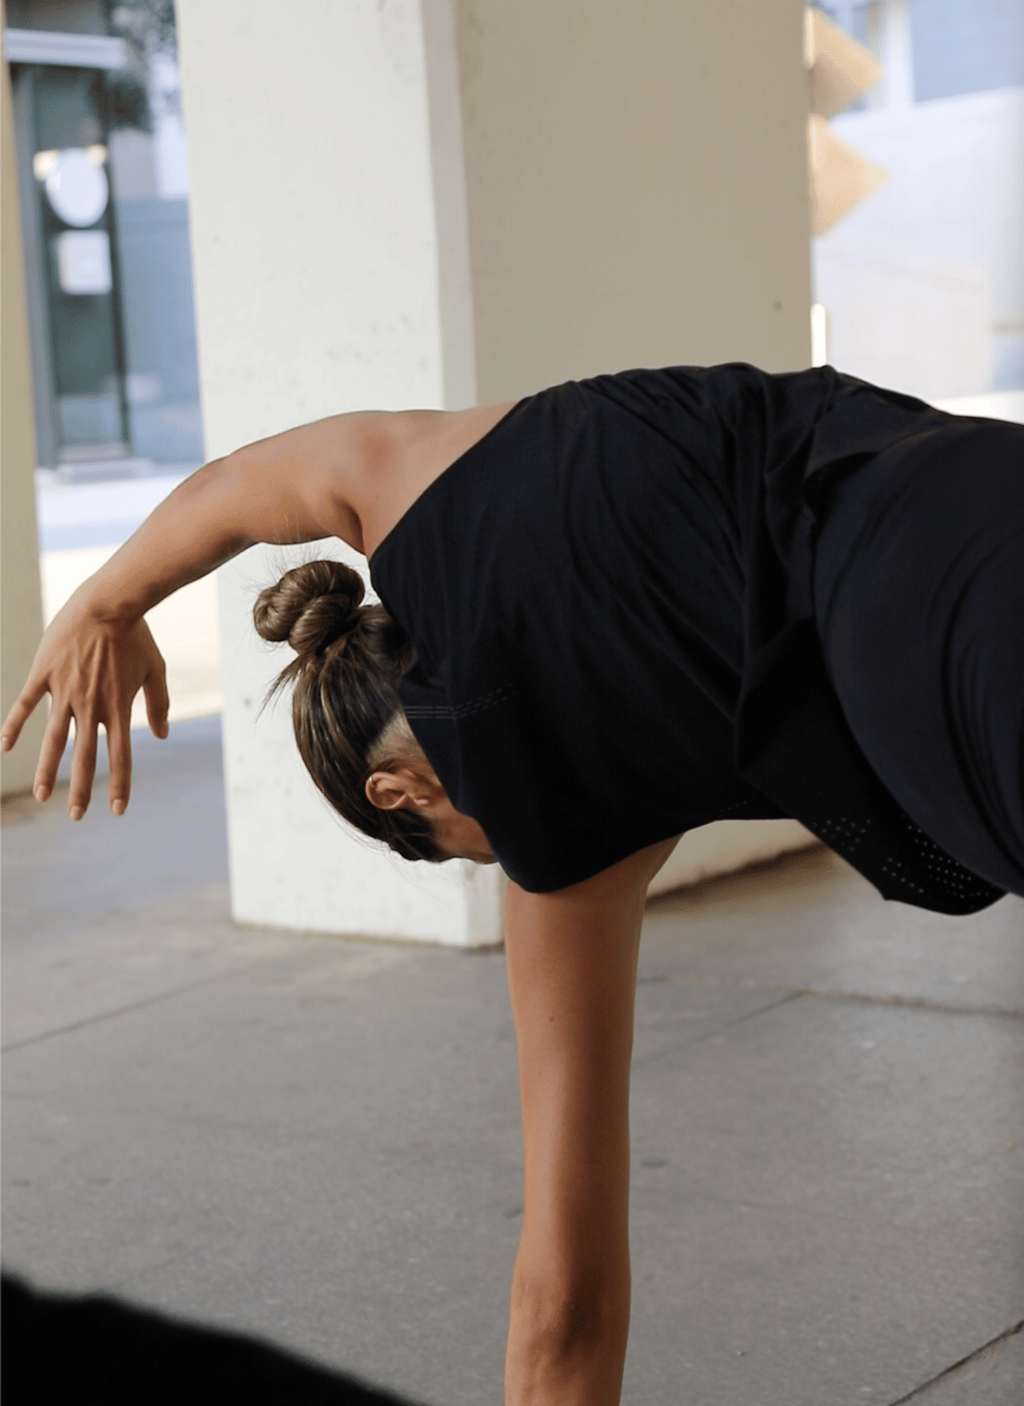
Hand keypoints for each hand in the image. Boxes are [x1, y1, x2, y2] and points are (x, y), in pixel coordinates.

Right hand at [1, 586, 169, 819]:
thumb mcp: (155, 670)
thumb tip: (161, 736)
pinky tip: (3, 747)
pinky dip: (12, 725)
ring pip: (53, 740)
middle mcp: (91, 707)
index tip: (116, 811)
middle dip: (80, 790)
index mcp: (118, 709)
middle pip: (84, 757)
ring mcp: (65, 692)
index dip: (119, 785)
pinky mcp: (44, 675)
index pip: (120, 757)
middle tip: (75, 817)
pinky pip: (24, 705)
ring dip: (47, 770)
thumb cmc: (136, 636)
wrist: (109, 603)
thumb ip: (158, 705)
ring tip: (42, 796)